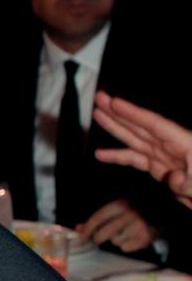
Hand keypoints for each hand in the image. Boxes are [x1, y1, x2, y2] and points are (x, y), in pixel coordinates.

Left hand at [76, 199, 158, 252]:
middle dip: (97, 238)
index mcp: (120, 204)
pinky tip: (133, 239)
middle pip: (104, 233)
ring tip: (124, 234)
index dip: (87, 229)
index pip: (97, 218)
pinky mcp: (146, 237)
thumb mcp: (117, 208)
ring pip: (115, 241)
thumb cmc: (136, 209)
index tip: (80, 238)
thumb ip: (98, 218)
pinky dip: (126, 246)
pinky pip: (126, 248)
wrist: (164, 209)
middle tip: (98, 239)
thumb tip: (78, 228)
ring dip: (115, 240)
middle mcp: (129, 214)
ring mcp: (139, 225)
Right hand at [93, 92, 191, 208]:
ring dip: (116, 129)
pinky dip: (118, 157)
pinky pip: (136, 160)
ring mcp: (166, 158)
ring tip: (97, 115)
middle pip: (142, 127)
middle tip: (100, 98)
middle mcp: (173, 147)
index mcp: (185, 144)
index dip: (133, 114)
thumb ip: (186, 181)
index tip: (114, 102)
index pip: (154, 125)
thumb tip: (170, 178)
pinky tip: (101, 154)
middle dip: (120, 113)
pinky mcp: (161, 170)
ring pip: (136, 140)